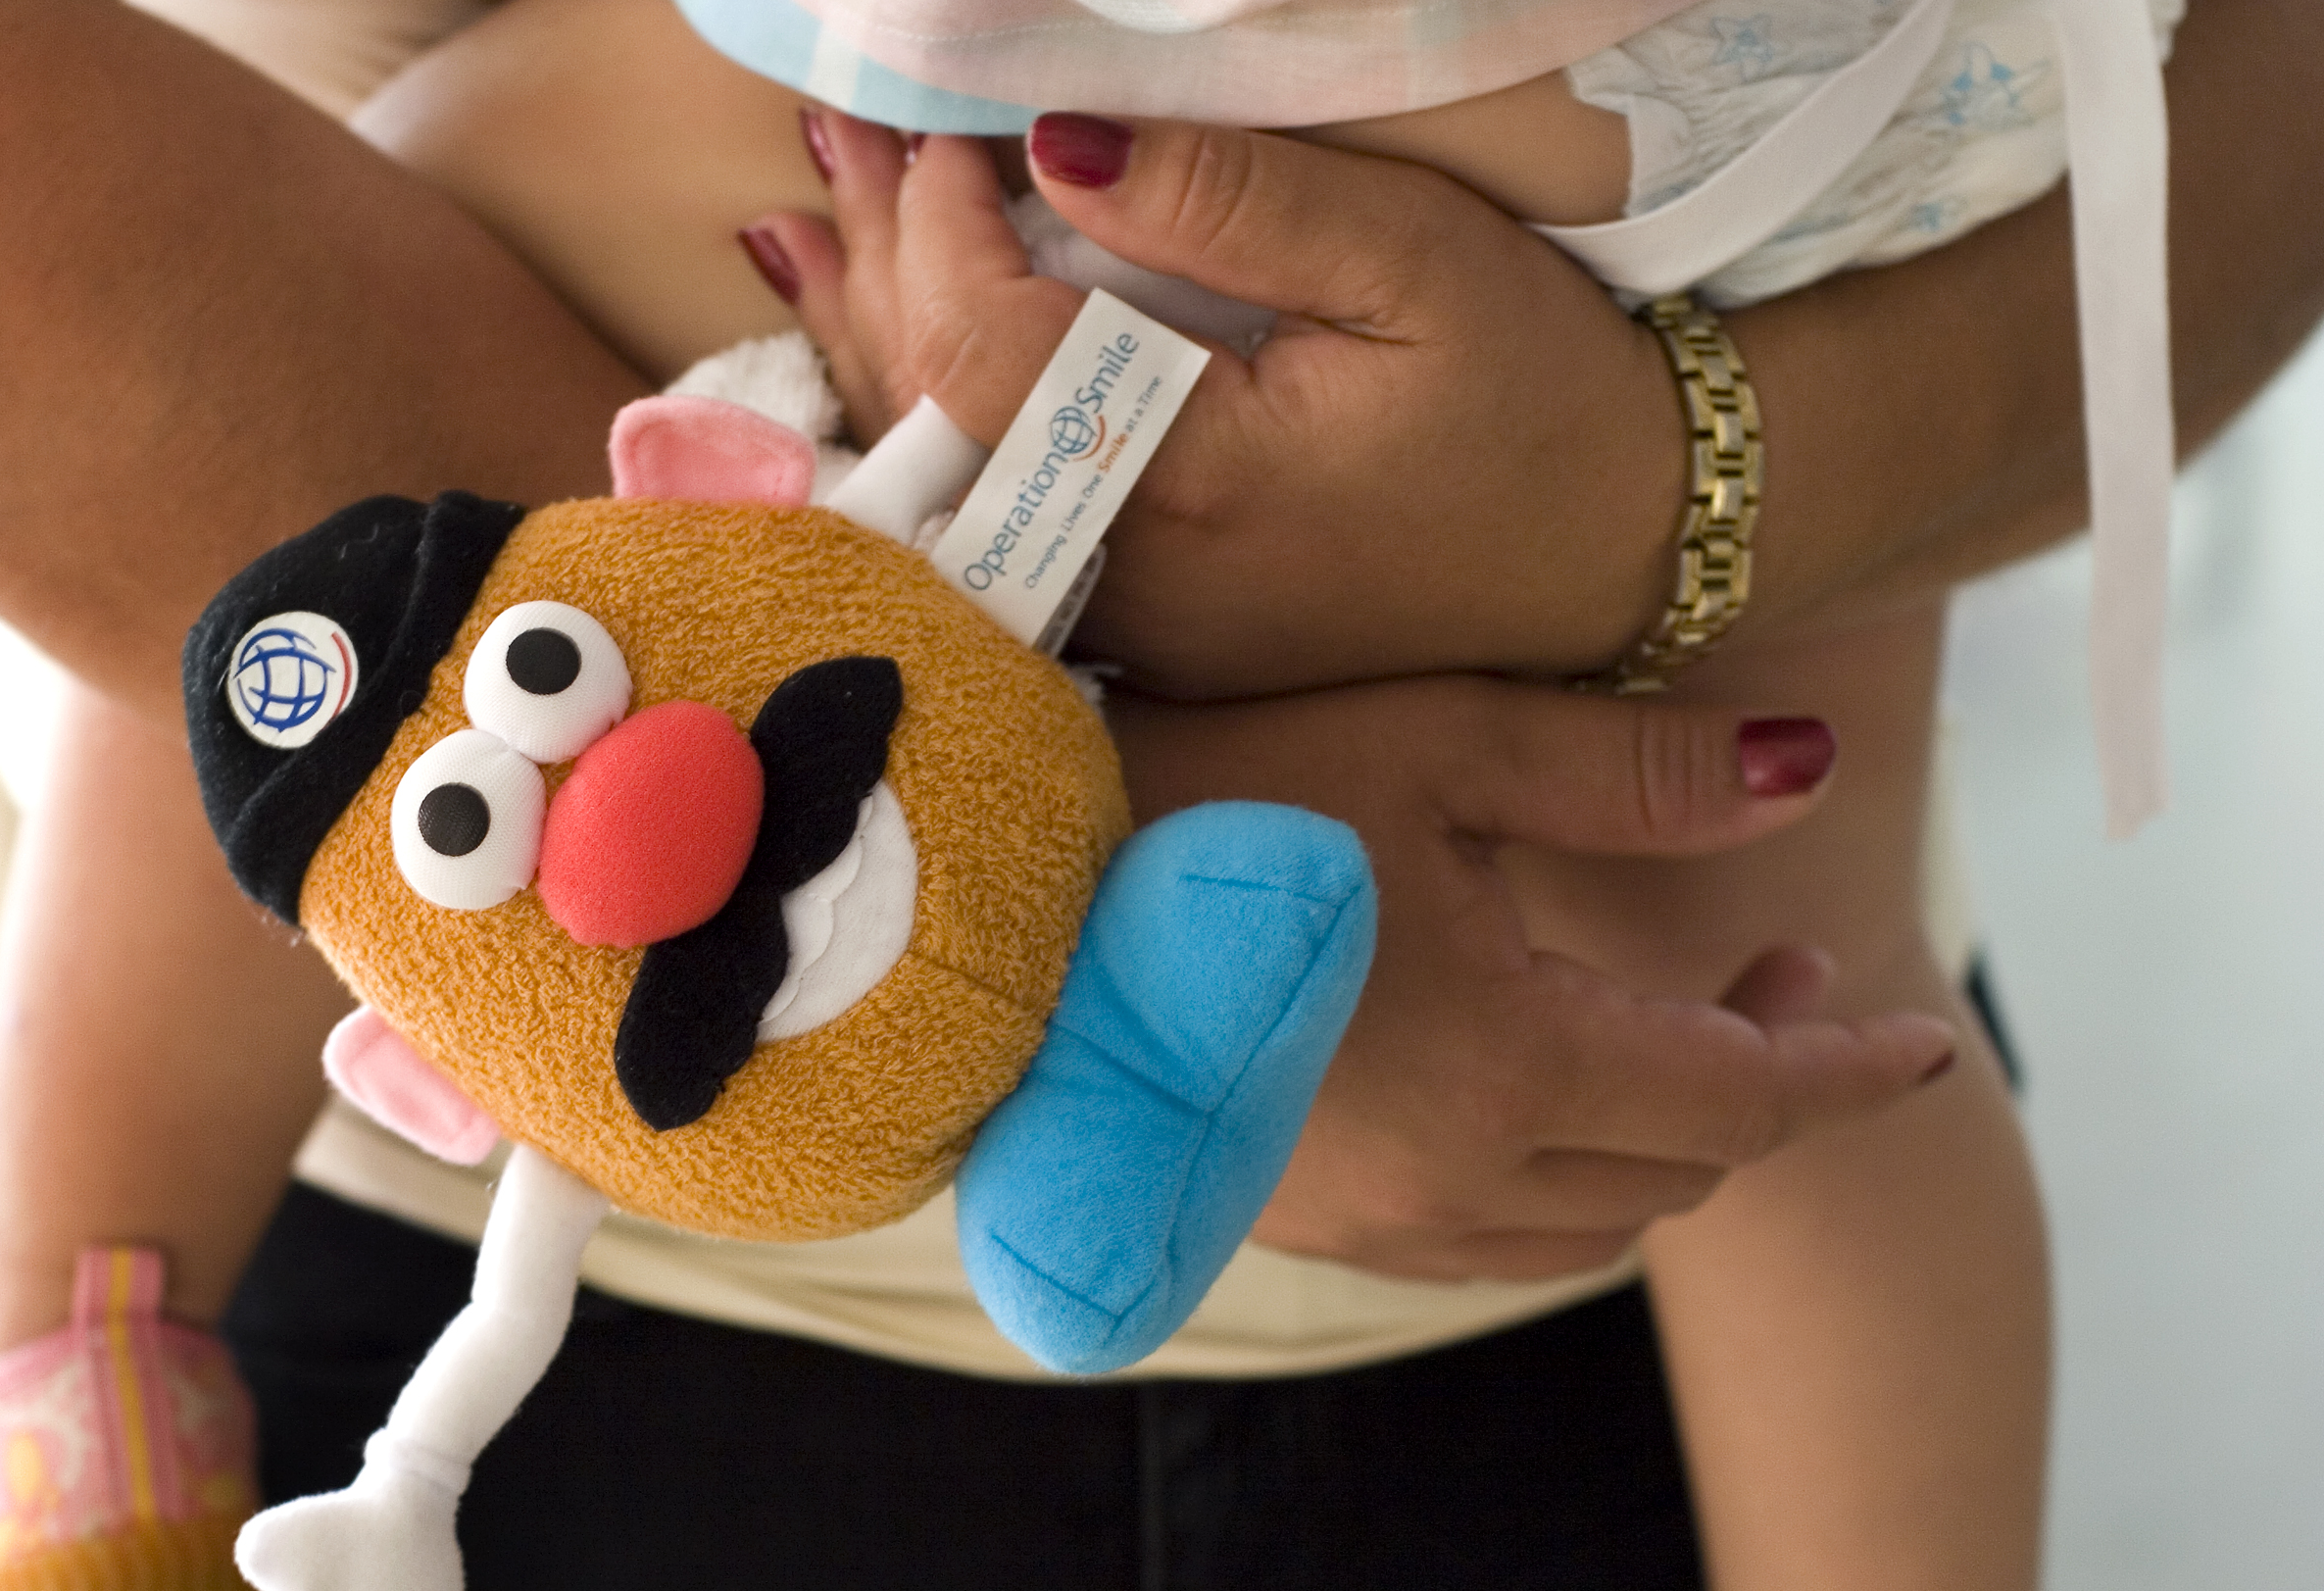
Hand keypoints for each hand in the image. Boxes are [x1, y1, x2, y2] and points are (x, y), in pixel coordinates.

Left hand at [754, 111, 1684, 693]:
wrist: (1624, 549)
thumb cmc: (1539, 398)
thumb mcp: (1412, 261)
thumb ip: (1230, 202)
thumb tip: (1052, 144)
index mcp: (1184, 484)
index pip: (981, 347)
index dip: (933, 223)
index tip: (938, 114)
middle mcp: (1126, 575)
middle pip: (936, 412)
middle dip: (881, 258)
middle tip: (844, 128)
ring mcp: (1126, 615)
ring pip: (950, 471)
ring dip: (873, 330)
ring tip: (821, 212)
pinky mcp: (1143, 621)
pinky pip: (995, 509)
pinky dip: (924, 410)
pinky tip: (868, 345)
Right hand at [1110, 678, 1957, 1280]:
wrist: (994, 914)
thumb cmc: (1212, 799)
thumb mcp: (1438, 744)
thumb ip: (1639, 773)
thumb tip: (1811, 779)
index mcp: (1519, 1060)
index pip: (1754, 1099)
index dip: (1855, 1068)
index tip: (1925, 1037)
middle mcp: (1460, 1175)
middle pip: (1683, 1173)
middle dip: (1763, 1085)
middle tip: (1773, 967)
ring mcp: (1371, 1219)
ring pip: (1583, 1227)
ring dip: (1658, 1144)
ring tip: (1656, 1026)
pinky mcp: (1298, 1223)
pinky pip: (1479, 1237)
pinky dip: (1550, 1178)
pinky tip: (1517, 1085)